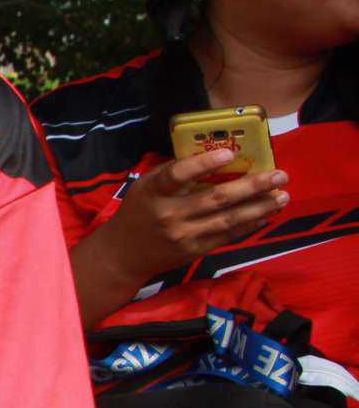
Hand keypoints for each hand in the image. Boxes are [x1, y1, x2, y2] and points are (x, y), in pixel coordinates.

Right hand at [95, 147, 288, 288]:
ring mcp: (184, 235)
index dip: (203, 164)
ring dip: (260, 207)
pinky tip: (266, 214)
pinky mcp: (195, 251)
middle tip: (279, 175)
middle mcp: (169, 214)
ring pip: (229, 219)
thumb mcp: (145, 187)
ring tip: (282, 196)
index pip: (177, 175)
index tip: (230, 153)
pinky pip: (228, 236)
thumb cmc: (138, 212)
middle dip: (252, 186)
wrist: (125, 254)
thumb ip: (172, 173)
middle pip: (216, 198)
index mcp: (153, 193)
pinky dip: (249, 225)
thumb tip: (211, 156)